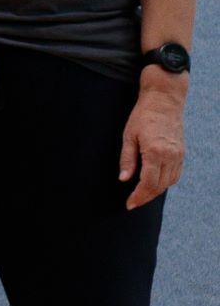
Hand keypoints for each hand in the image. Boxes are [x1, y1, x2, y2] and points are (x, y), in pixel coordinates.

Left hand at [121, 80, 185, 207]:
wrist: (165, 101)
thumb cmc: (143, 116)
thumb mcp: (128, 136)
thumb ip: (127, 159)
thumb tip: (124, 179)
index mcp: (155, 152)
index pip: (148, 183)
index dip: (139, 196)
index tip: (129, 204)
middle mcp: (170, 156)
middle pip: (159, 186)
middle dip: (146, 197)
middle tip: (133, 202)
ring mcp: (178, 154)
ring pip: (169, 182)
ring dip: (156, 191)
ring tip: (141, 194)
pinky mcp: (182, 152)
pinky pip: (176, 174)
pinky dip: (166, 182)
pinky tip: (154, 183)